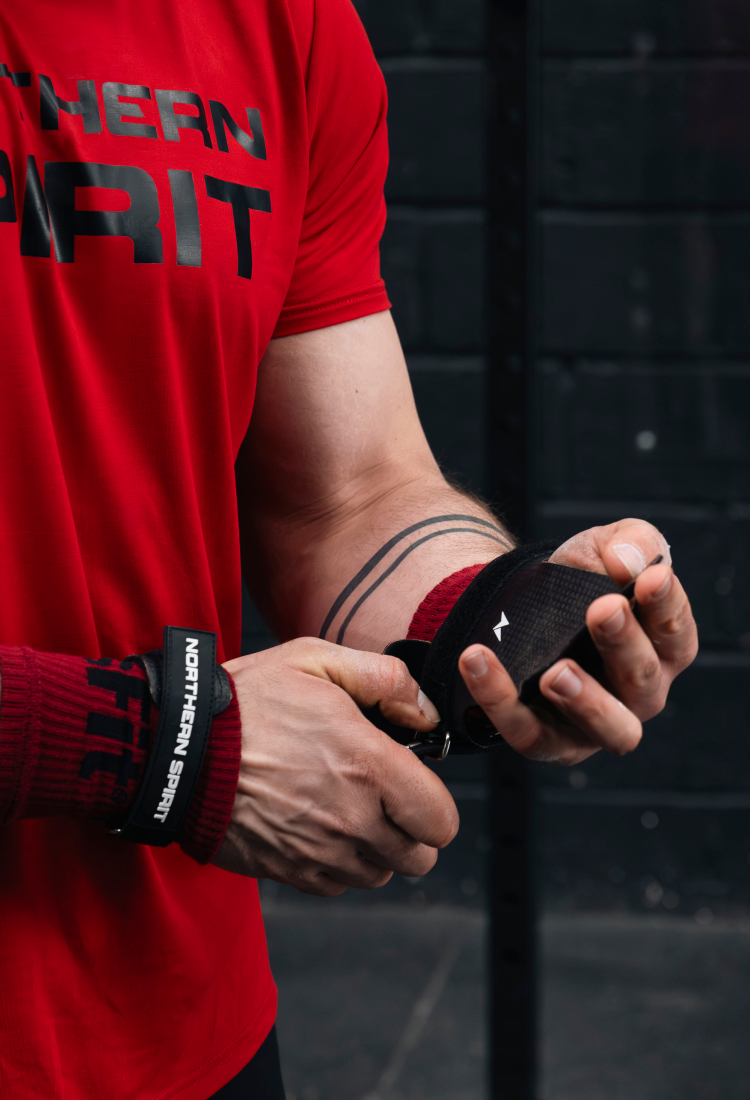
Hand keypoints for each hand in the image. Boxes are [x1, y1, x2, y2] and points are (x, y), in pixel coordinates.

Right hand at [213, 639, 457, 895]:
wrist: (176, 748)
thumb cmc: (246, 702)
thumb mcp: (317, 659)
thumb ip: (386, 679)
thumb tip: (426, 711)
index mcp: (369, 766)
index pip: (441, 822)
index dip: (435, 805)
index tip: (415, 787)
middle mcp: (351, 819)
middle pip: (417, 858)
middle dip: (410, 830)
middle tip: (384, 799)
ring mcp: (318, 851)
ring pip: (378, 874)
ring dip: (374, 848)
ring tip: (346, 808)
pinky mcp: (287, 871)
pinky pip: (336, 884)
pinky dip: (335, 863)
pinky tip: (316, 825)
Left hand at [457, 518, 697, 765]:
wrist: (517, 610)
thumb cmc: (575, 584)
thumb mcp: (601, 549)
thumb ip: (630, 544)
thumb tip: (629, 561)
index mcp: (661, 650)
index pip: (676, 634)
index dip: (668, 606)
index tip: (651, 578)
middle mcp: (638, 695)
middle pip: (642, 681)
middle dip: (624, 645)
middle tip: (603, 609)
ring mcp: (593, 725)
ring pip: (606, 729)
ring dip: (584, 700)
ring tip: (556, 671)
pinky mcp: (545, 740)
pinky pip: (525, 730)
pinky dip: (498, 698)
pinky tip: (477, 659)